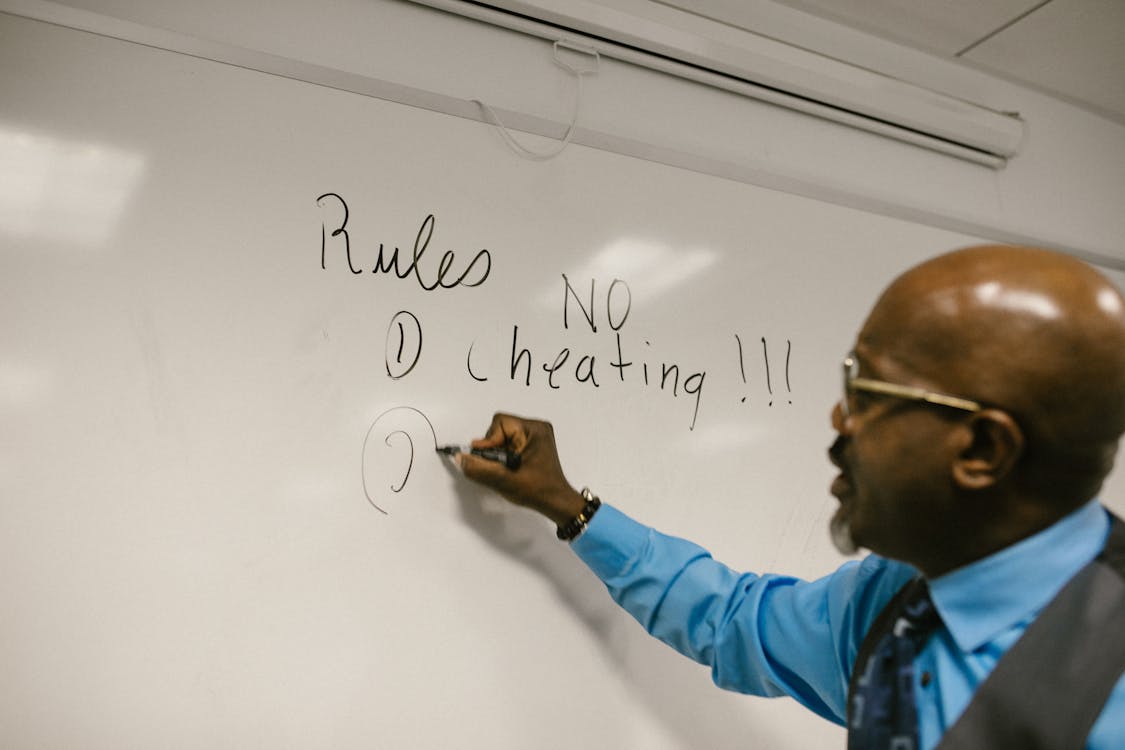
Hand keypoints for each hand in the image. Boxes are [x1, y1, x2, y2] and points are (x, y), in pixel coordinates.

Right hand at [458, 413, 585, 526]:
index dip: (489, 441)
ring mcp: (535, 435)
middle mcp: (536, 428)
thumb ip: (479, 468)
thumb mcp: (503, 480)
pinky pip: (508, 442)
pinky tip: (509, 468)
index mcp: (534, 430)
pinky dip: (503, 455)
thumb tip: (460, 457)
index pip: (500, 423)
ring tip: (506, 469)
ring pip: (502, 436)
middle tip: (499, 466)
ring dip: (497, 452)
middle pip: (499, 428)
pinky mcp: (532, 444)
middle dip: (493, 447)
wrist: (555, 501)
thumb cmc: (537, 490)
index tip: (488, 458)